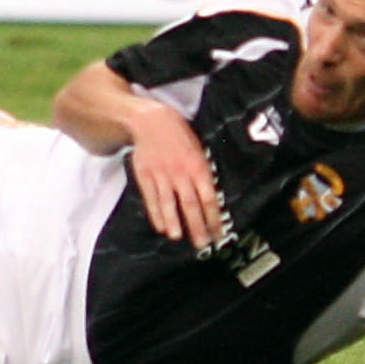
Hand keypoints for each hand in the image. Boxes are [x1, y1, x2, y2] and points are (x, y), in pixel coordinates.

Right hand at [127, 103, 223, 248]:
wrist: (150, 120)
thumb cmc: (179, 134)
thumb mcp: (198, 148)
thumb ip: (203, 172)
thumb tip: (211, 199)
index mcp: (197, 165)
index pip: (208, 197)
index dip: (214, 218)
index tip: (218, 233)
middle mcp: (180, 172)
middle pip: (190, 204)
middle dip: (197, 226)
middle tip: (202, 243)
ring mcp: (161, 174)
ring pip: (169, 202)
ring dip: (174, 221)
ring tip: (178, 237)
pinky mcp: (145, 175)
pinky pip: (151, 198)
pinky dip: (155, 213)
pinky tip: (161, 226)